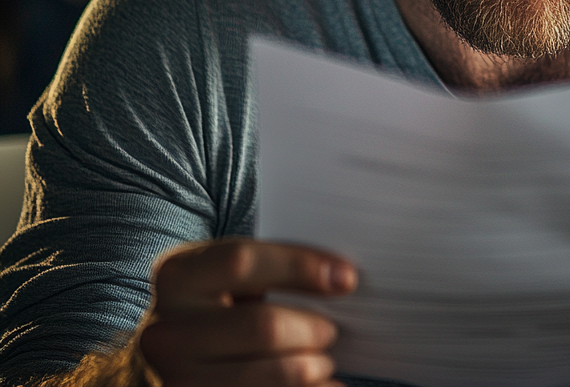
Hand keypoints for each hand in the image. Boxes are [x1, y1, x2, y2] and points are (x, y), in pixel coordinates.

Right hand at [138, 238, 356, 386]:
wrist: (155, 370)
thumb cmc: (210, 314)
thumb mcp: (222, 283)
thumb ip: (266, 273)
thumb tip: (339, 278)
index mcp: (177, 277)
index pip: (243, 262)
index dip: (300, 267)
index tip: (347, 278)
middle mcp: (165, 331)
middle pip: (262, 326)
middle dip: (312, 329)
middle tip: (331, 331)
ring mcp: (173, 381)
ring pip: (268, 375)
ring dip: (310, 370)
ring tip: (322, 363)